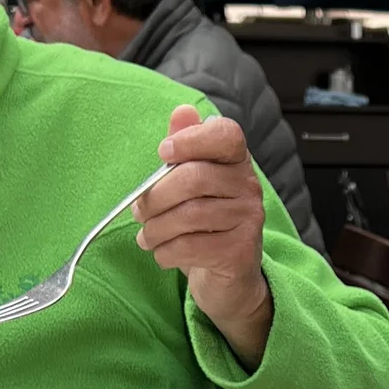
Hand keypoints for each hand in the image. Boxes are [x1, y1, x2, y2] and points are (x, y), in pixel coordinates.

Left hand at [140, 105, 272, 366]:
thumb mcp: (191, 182)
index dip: (191, 139)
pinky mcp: (240, 252)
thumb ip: (186, 145)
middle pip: (194, 178)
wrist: (229, 277)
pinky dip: (165, 252)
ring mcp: (248, 220)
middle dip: (155, 197)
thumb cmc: (203, 222)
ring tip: (147, 236)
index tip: (163, 153)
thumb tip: (182, 111)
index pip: (226, 135)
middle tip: (139, 212)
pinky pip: (191, 247)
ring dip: (155, 229)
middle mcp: (248, 186)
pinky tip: (162, 253)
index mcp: (235, 161)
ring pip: (189, 216)